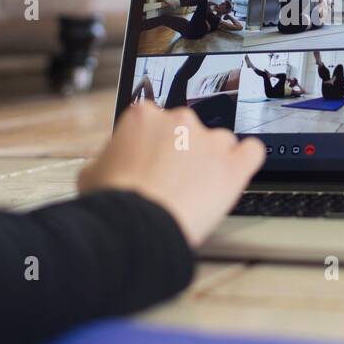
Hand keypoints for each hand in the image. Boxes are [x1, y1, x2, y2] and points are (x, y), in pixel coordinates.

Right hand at [78, 102, 264, 245]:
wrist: (136, 227)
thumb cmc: (113, 202)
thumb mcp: (92, 171)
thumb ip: (110, 155)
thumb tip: (112, 159)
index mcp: (144, 116)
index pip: (155, 122)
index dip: (153, 146)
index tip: (153, 163)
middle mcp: (180, 120)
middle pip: (188, 131)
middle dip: (182, 153)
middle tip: (172, 181)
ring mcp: (210, 140)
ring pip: (219, 142)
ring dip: (211, 160)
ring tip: (198, 188)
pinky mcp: (233, 165)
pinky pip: (252, 152)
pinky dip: (245, 161)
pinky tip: (235, 172)